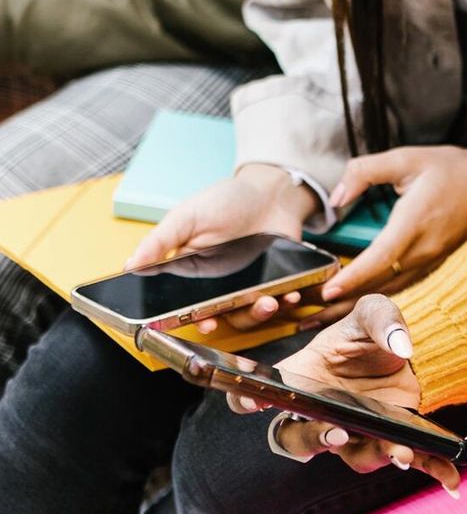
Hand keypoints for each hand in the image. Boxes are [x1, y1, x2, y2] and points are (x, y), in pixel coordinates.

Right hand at [126, 165, 317, 331]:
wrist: (273, 191)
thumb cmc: (228, 199)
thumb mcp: (188, 215)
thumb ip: (160, 241)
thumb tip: (129, 266)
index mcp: (189, 270)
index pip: (181, 304)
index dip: (188, 318)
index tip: (199, 322)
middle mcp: (215, 284)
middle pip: (216, 315)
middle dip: (225, 320)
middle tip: (230, 316)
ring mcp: (245, 284)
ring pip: (245, 314)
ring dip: (257, 314)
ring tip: (269, 302)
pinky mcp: (271, 282)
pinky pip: (276, 302)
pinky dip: (284, 303)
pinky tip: (290, 296)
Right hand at [232, 294, 462, 491]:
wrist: (404, 350)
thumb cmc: (371, 332)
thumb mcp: (374, 311)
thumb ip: (382, 319)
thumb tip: (400, 345)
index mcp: (300, 378)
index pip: (255, 395)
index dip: (244, 400)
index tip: (251, 400)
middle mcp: (320, 412)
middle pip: (297, 439)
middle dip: (314, 441)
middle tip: (336, 433)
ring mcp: (355, 431)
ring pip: (354, 455)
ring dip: (375, 455)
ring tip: (401, 453)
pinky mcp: (389, 438)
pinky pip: (403, 460)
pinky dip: (428, 471)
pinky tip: (450, 479)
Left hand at [301, 145, 466, 329]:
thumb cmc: (453, 168)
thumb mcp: (407, 157)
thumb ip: (365, 171)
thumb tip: (336, 196)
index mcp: (416, 221)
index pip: (379, 258)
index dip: (352, 277)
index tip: (326, 290)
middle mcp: (425, 248)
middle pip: (379, 284)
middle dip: (342, 302)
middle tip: (306, 314)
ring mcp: (432, 259)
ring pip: (390, 290)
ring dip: (356, 306)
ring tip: (322, 317)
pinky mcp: (435, 263)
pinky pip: (403, 286)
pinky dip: (377, 298)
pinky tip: (358, 305)